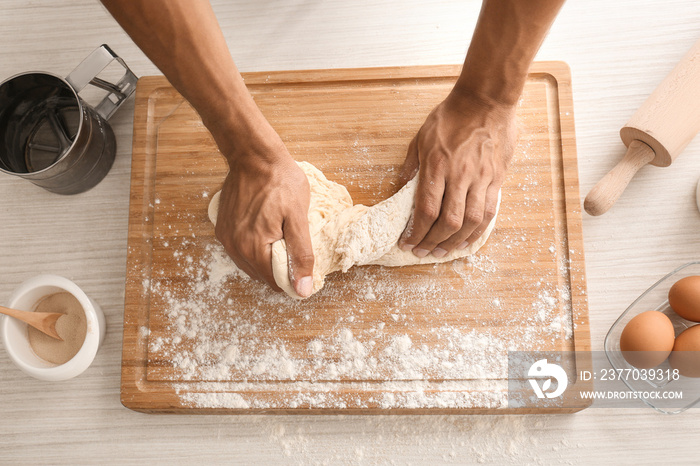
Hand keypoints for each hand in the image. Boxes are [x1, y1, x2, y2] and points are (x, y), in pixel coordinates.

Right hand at [214, 132, 314, 296]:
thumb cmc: (280, 182)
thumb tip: (303, 289)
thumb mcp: (298, 217)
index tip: (303, 265)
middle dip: (279, 268)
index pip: (275, 282)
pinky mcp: (222, 228)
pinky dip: (254, 248)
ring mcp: (226, 238)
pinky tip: (267, 232)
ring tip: (281, 238)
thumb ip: (301, 255)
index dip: (292, 279)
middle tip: (294, 246)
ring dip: (266, 259)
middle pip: (261, 276)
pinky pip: (240, 250)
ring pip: (250, 265)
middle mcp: (235, 248)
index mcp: (253, 248)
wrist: (254, 156)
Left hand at [398, 89, 516, 257]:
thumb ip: (411, 165)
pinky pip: (489, 211)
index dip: (416, 232)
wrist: (486, 100)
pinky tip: (468, 240)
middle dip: (433, 242)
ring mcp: (481, 178)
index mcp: (437, 166)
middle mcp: (460, 176)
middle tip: (422, 252)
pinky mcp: (496, 178)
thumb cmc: (450, 116)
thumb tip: (401, 189)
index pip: (426, 210)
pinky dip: (478, 231)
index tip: (407, 243)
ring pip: (471, 221)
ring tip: (443, 252)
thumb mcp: (421, 137)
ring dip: (455, 242)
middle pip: (449, 221)